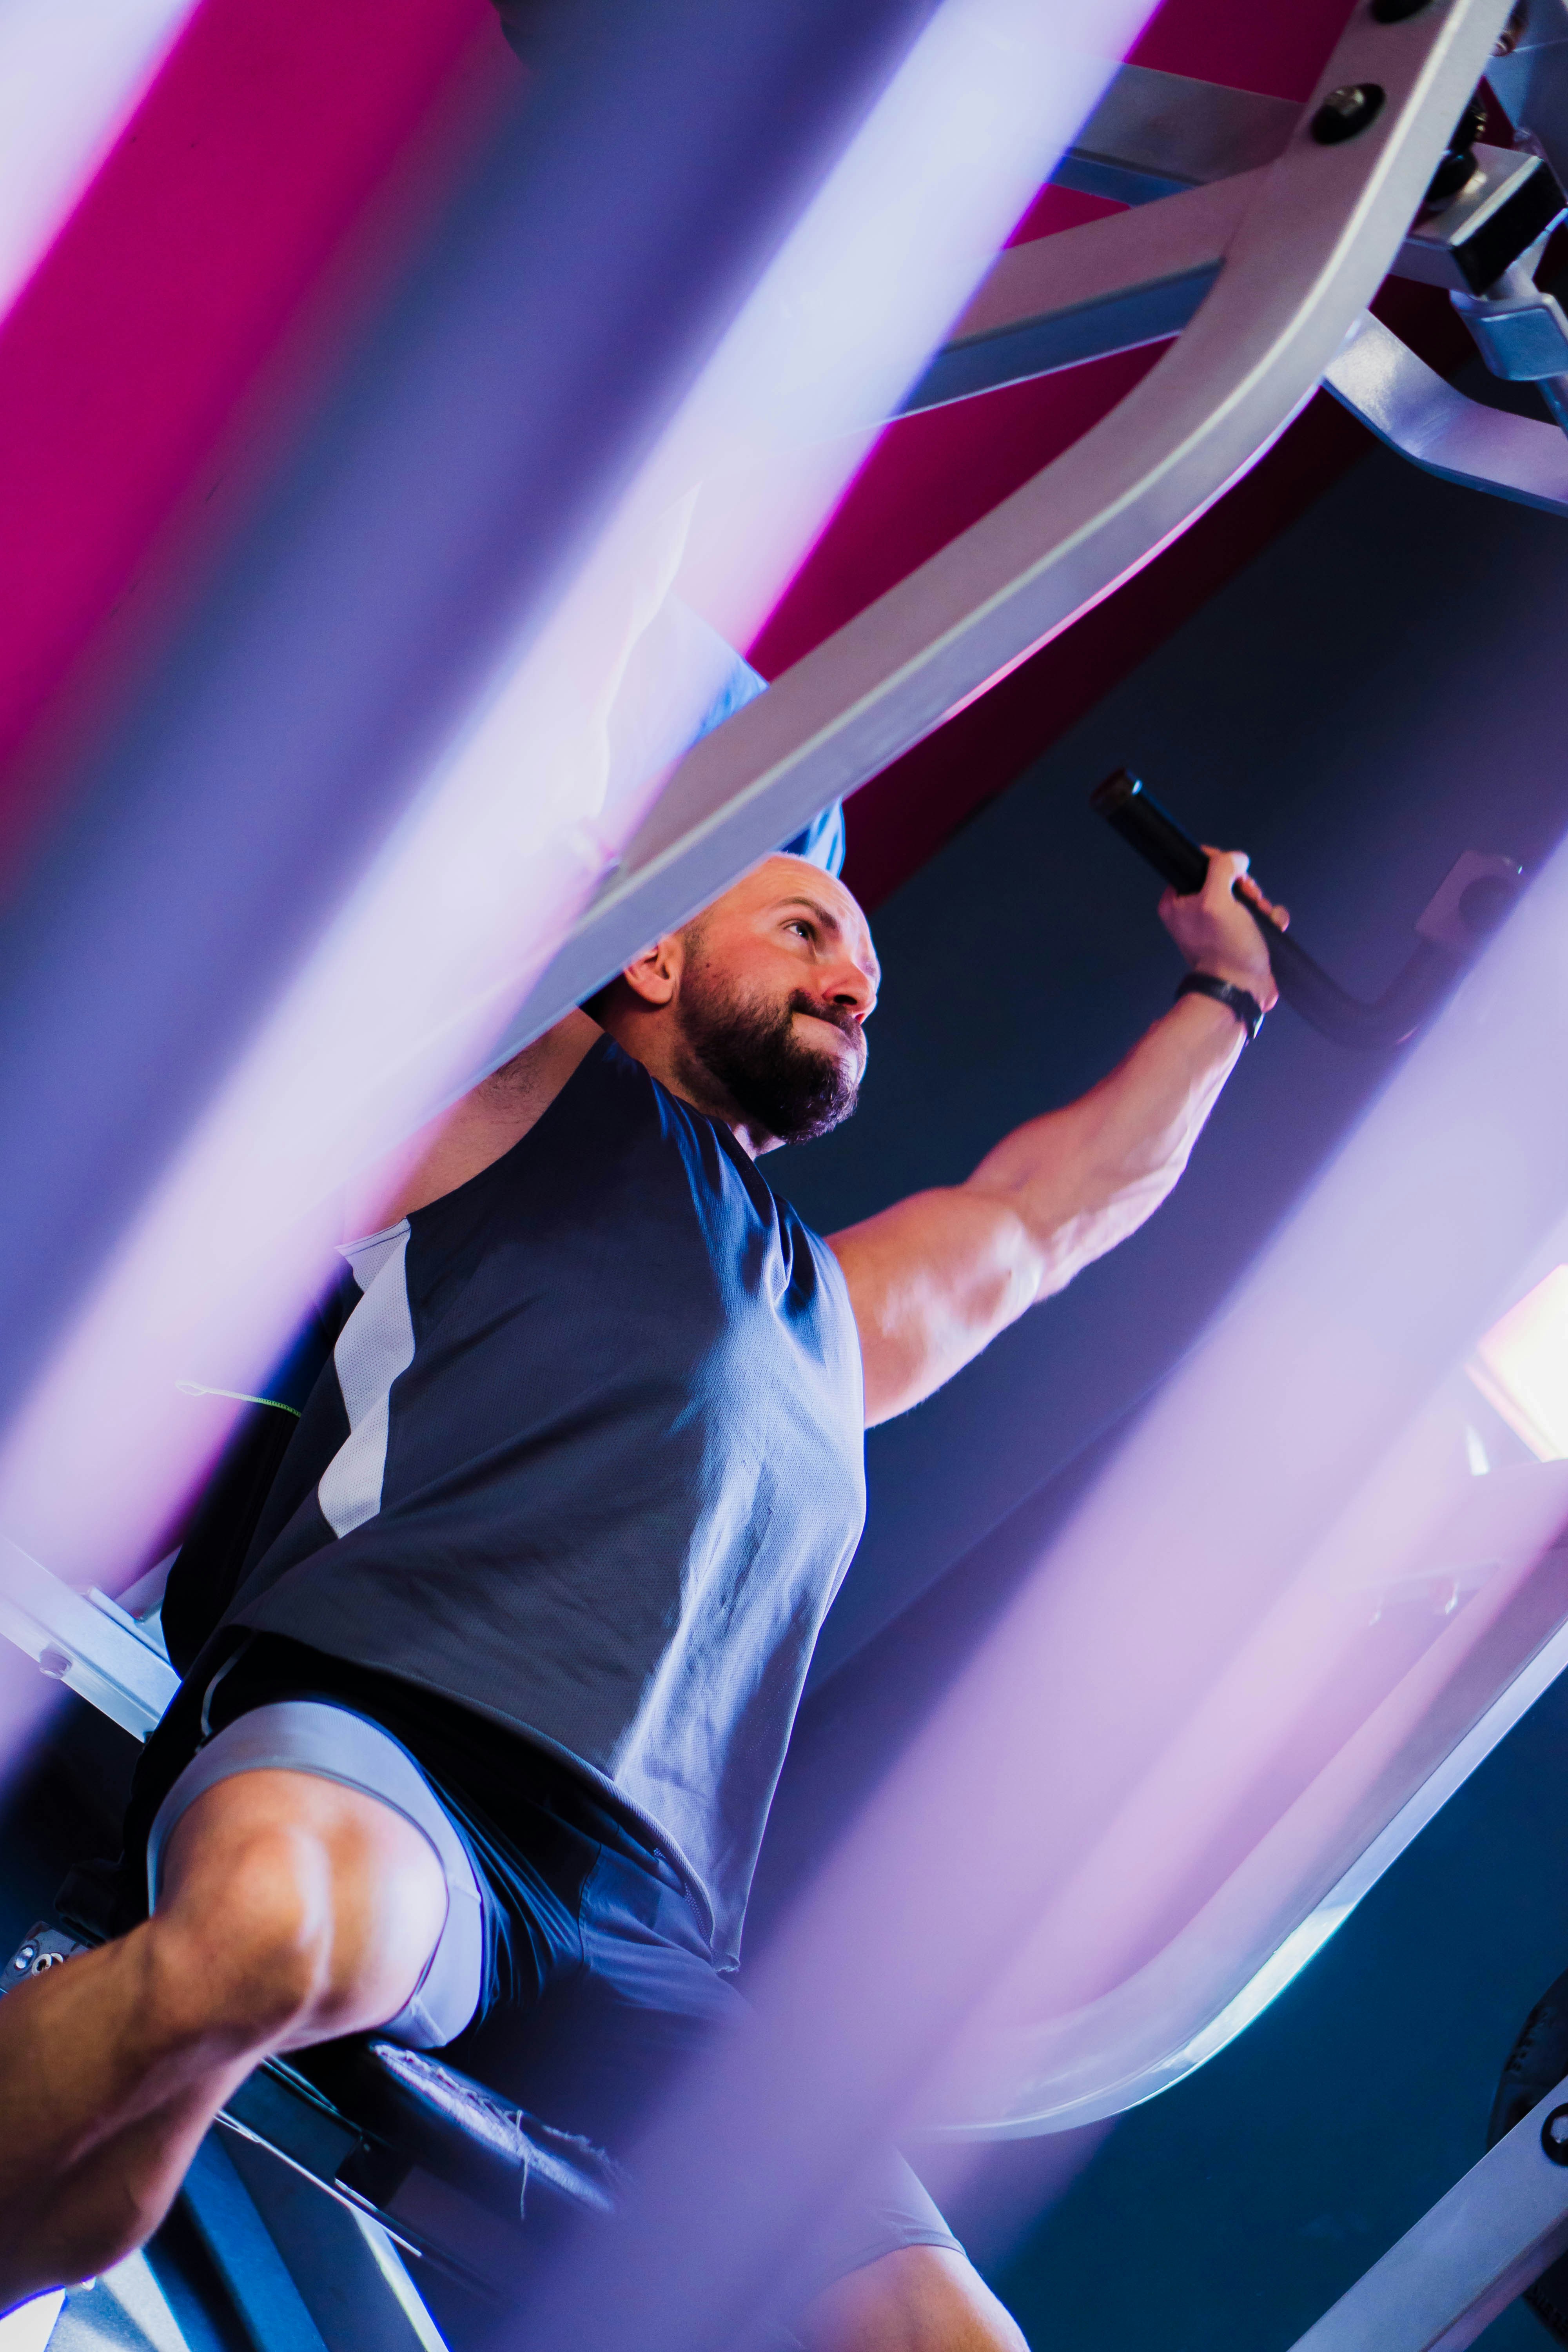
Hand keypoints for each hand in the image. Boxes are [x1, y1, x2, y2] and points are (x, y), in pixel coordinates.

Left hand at [1158, 847, 1285, 1010]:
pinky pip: (1258, 913)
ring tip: (1260, 915)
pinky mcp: (1240, 934)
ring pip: (1245, 895)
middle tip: (1249, 898)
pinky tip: (1270, 925)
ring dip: (1259, 902)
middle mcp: (1195, 912)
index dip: (1219, 863)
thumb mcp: (1216, 901)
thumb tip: (1235, 858)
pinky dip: (1268, 917)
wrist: (1242, 988)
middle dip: (1244, 886)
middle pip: (1225, 878)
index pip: (1196, 864)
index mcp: (1177, 902)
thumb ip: (1221, 870)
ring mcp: (1218, 924)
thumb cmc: (1224, 950)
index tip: (1233, 875)